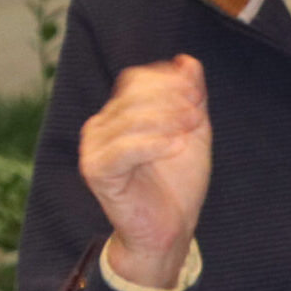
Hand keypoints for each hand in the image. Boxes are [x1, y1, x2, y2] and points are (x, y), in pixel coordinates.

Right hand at [80, 55, 210, 290]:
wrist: (170, 229)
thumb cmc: (178, 184)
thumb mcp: (192, 133)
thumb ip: (191, 97)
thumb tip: (187, 61)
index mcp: (118, 114)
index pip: (136, 80)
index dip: (167, 81)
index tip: (196, 95)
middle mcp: (100, 127)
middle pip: (132, 95)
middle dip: (169, 100)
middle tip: (196, 113)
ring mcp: (94, 148)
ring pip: (128, 119)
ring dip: (165, 120)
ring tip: (190, 129)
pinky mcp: (95, 171)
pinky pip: (122, 149)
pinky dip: (151, 144)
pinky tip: (174, 147)